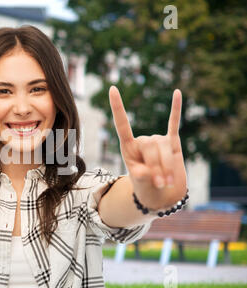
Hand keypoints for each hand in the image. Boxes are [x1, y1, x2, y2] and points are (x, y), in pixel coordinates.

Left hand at [109, 86, 186, 209]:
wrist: (163, 195)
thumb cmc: (147, 188)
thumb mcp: (140, 185)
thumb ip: (141, 177)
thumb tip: (145, 171)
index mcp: (128, 147)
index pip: (122, 124)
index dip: (118, 107)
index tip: (112, 88)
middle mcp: (143, 140)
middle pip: (150, 146)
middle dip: (156, 167)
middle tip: (159, 184)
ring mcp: (158, 140)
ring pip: (164, 148)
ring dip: (167, 167)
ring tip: (166, 183)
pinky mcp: (173, 142)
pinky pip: (174, 123)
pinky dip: (176, 109)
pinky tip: (177, 92)